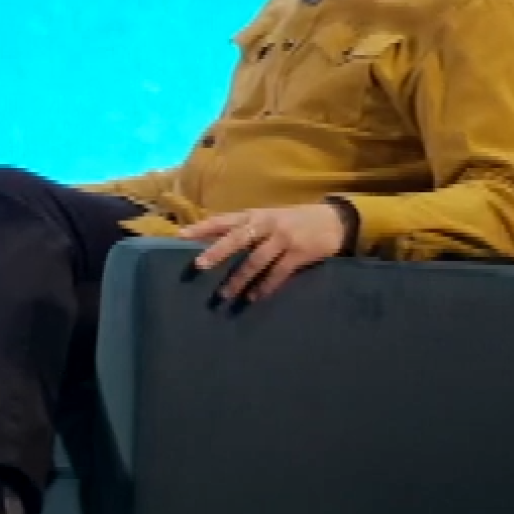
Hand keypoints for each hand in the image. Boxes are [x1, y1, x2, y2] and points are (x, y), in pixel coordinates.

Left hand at [179, 203, 356, 303]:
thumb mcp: (268, 217)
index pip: (224, 220)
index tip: (180, 236)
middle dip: (217, 252)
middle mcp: (266, 224)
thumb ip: (245, 229)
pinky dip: (264, 287)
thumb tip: (212, 242)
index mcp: (255, 215)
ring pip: (256, 261)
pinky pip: (277, 274)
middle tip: (199, 265)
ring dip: (239, 279)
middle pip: (238, 238)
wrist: (333, 220)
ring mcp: (283, 239)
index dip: (202, 227)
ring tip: (225, 294)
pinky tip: (253, 297)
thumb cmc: (293, 220)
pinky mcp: (298, 254)